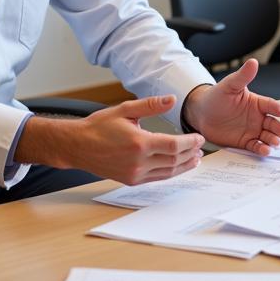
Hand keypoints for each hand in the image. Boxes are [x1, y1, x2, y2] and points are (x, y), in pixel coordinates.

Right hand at [16, 95, 204, 184]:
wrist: (78, 146)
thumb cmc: (99, 126)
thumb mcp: (125, 110)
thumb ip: (151, 105)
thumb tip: (172, 100)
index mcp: (139, 143)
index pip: (173, 146)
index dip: (190, 143)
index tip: (199, 138)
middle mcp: (138, 162)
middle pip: (173, 160)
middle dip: (190, 154)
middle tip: (200, 148)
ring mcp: (134, 173)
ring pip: (167, 172)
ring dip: (183, 166)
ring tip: (195, 159)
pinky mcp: (131, 180)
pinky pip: (156, 178)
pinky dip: (170, 172)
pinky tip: (177, 166)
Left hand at [183, 58, 279, 155]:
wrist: (201, 113)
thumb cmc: (216, 96)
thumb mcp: (229, 85)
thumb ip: (242, 76)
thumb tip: (253, 61)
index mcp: (256, 103)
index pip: (270, 105)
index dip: (276, 108)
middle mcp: (257, 117)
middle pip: (273, 123)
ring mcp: (252, 130)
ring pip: (267, 136)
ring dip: (273, 140)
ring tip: (275, 143)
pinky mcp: (245, 142)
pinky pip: (255, 146)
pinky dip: (261, 149)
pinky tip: (264, 150)